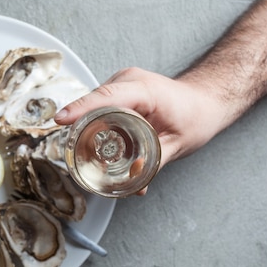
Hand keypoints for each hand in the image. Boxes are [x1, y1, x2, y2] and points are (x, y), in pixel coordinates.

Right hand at [55, 67, 227, 169]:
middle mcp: (128, 82)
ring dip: (88, 131)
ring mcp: (120, 84)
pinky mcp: (117, 92)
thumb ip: (154, 163)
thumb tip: (134, 184)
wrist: (205, 100)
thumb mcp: (179, 144)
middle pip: (93, 105)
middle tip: (77, 158)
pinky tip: (100, 146)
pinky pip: (98, 109)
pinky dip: (95, 127)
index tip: (60, 120)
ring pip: (93, 109)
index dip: (81, 108)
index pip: (106, 97)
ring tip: (91, 156)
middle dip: (81, 130)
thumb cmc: (196, 116)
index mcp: (144, 90)